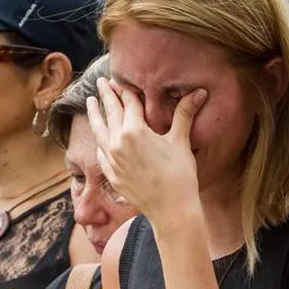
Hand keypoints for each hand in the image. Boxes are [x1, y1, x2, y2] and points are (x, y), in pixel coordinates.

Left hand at [87, 77, 206, 222]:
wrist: (170, 209)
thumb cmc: (180, 175)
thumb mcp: (181, 141)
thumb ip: (184, 114)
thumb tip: (199, 91)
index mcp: (134, 130)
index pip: (128, 103)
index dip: (125, 89)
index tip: (119, 79)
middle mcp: (117, 143)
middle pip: (110, 113)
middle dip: (106, 95)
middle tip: (100, 82)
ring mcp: (112, 160)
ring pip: (99, 131)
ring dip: (94, 115)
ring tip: (89, 103)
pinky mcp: (112, 175)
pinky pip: (100, 153)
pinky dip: (99, 141)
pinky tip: (99, 138)